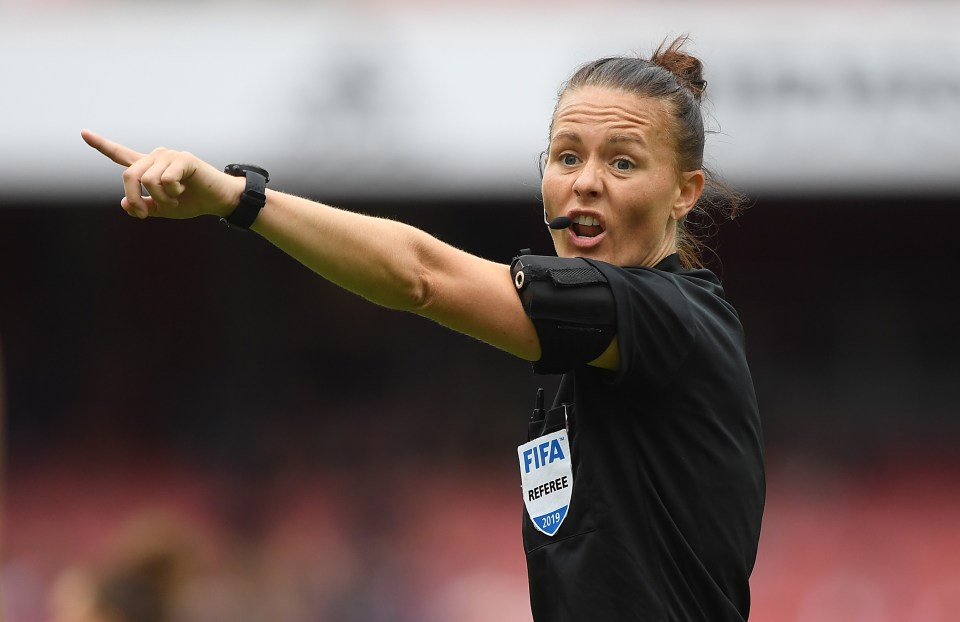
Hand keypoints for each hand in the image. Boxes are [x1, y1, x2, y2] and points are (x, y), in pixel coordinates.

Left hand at [81, 129, 243, 219]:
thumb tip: (125, 203)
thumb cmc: (192, 202)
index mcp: (148, 167)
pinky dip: (172, 191)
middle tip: (145, 213)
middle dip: (135, 199)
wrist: (218, 200)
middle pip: (129, 175)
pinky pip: (166, 178)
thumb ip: (142, 207)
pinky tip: (183, 190)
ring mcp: (169, 156)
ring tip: (174, 199)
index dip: (101, 145)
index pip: (120, 154)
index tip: (83, 133)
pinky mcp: (183, 159)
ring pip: (148, 180)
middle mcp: (156, 157)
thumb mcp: (162, 210)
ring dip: (160, 198)